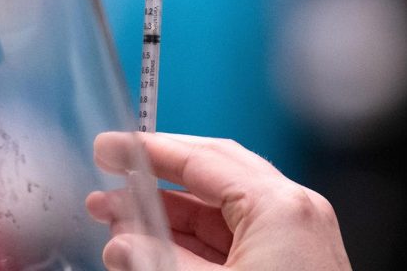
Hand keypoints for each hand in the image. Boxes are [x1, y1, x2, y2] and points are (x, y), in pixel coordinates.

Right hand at [87, 132, 351, 269]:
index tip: (111, 148)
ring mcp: (296, 242)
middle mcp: (294, 215)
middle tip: (110, 176)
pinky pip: (232, 238)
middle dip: (155, 178)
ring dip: (167, 211)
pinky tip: (152, 247)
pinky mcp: (291, 267)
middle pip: (212, 174)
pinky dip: (190, 239)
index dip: (148, 151)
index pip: (202, 159)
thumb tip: (120, 244)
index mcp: (280, 209)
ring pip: (219, 209)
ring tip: (117, 221)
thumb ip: (156, 261)